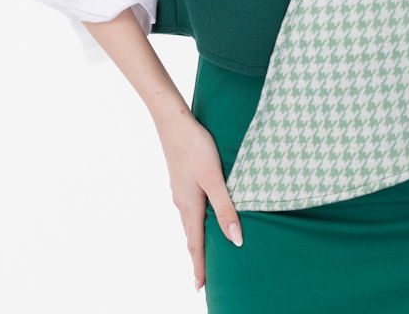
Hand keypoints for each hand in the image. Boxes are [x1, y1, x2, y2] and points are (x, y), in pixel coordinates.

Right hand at [155, 111, 243, 291]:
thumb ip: (225, 207)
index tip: (200, 287)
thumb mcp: (214, 178)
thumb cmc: (195, 147)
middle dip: (197, 255)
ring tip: (203, 247)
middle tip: (202, 274)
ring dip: (195, 235)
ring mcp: (180, 188)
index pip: (195, 244)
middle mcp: (182, 200)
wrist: (173, 120)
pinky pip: (188, 205)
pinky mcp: (181, 175)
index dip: (200, 265)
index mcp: (190, 205)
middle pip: (190, 234)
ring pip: (189, 219)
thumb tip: (235, 240)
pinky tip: (200, 209)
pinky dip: (195, 217)